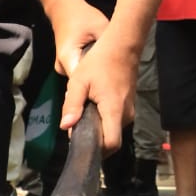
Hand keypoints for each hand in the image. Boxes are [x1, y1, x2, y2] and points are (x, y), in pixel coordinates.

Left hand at [54, 1, 133, 150]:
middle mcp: (126, 114)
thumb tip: (65, 127)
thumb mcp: (79, 81)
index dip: (97, 150)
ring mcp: (130, 110)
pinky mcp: (129, 105)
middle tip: (76, 129)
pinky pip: (116, 121)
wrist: (123, 45)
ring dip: (99, 129)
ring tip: (83, 116)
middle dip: (95, 140)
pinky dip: (105, 121)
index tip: (81, 144)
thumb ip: (72, 105)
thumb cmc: (100, 61)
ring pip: (113, 130)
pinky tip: (92, 109)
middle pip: (111, 140)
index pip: (111, 144)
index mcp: (114, 110)